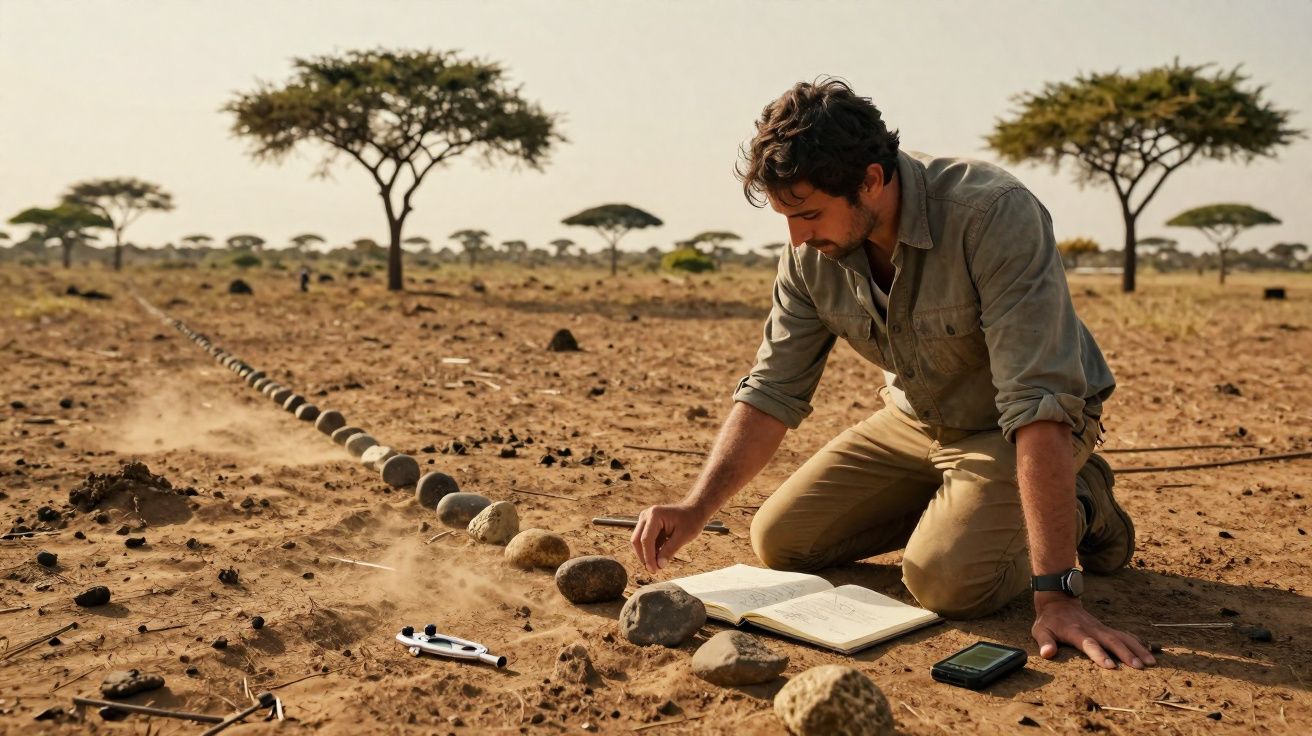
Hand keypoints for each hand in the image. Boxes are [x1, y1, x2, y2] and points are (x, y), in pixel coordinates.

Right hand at [630, 503, 708, 572]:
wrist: (694, 510)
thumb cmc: (691, 521)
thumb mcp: (683, 537)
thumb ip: (669, 551)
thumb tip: (659, 565)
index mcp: (655, 515)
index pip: (646, 540)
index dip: (648, 557)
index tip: (654, 570)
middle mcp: (646, 515)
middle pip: (637, 540)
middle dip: (644, 557)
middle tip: (654, 570)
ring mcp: (645, 519)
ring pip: (638, 541)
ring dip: (646, 554)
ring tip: (658, 565)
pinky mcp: (647, 524)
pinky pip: (644, 540)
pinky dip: (650, 550)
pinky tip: (659, 557)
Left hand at [1032, 594, 1155, 669]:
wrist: (1058, 601)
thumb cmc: (1049, 621)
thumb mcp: (1040, 630)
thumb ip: (1044, 642)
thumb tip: (1047, 654)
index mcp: (1075, 631)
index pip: (1089, 644)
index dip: (1099, 654)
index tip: (1110, 666)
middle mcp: (1092, 629)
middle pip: (1111, 641)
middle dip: (1126, 654)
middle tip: (1139, 667)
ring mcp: (1101, 628)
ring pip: (1123, 637)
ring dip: (1137, 649)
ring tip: (1151, 662)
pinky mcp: (1107, 629)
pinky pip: (1125, 635)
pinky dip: (1138, 643)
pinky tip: (1150, 652)